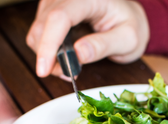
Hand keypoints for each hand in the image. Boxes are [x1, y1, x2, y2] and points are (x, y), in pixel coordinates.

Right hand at [26, 0, 148, 79]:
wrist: (127, 15)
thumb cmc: (129, 25)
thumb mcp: (127, 39)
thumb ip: (103, 46)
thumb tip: (78, 54)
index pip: (59, 18)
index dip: (49, 44)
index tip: (44, 70)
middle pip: (43, 25)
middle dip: (48, 56)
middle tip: (68, 74)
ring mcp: (57, 1)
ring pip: (38, 31)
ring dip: (48, 54)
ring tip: (71, 65)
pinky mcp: (51, 9)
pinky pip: (40, 32)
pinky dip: (49, 49)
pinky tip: (66, 55)